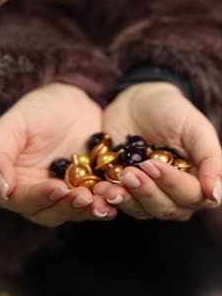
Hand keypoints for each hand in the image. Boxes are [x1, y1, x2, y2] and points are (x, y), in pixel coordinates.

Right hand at [0, 83, 116, 226]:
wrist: (70, 99)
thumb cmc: (36, 109)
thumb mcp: (12, 125)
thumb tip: (1, 188)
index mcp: (14, 181)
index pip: (20, 200)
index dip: (38, 197)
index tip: (56, 188)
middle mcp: (37, 193)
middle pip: (48, 212)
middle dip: (67, 207)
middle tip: (83, 197)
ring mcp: (64, 192)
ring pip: (73, 212)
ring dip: (87, 211)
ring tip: (102, 203)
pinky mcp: (88, 188)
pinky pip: (96, 201)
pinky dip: (105, 203)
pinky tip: (116, 198)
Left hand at [94, 82, 221, 220]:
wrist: (137, 101)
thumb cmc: (171, 111)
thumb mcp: (195, 127)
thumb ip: (211, 158)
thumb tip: (215, 195)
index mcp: (197, 180)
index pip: (191, 196)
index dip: (172, 184)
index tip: (152, 164)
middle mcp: (174, 194)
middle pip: (165, 207)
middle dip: (146, 191)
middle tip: (130, 172)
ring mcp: (148, 195)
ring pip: (141, 209)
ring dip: (126, 199)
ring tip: (110, 184)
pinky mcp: (123, 190)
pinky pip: (117, 203)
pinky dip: (109, 198)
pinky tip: (99, 189)